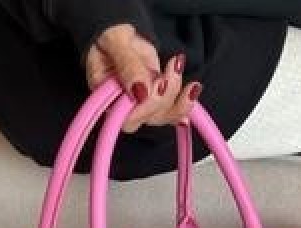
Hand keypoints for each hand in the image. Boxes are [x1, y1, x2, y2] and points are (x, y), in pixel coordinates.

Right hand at [86, 24, 201, 132]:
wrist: (124, 34)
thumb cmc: (113, 38)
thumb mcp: (116, 44)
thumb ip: (127, 67)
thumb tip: (141, 92)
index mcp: (108, 99)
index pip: (127, 119)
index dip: (145, 109)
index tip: (159, 84)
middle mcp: (125, 108)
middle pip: (149, 118)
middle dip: (164, 96)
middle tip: (170, 68)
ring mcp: (143, 106)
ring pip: (164, 115)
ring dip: (178, 94)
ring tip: (177, 64)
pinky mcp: (157, 101)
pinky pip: (173, 110)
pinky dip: (186, 100)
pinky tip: (192, 89)